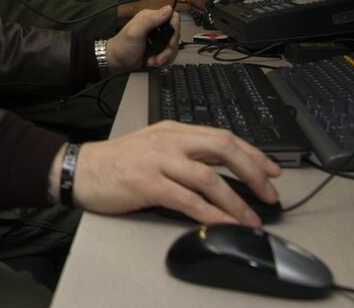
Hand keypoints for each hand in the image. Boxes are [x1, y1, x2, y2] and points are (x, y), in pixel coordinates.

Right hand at [49, 123, 280, 226]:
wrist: (81, 169)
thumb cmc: (117, 162)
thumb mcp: (154, 146)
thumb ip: (184, 153)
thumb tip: (221, 173)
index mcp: (174, 130)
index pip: (223, 136)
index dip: (252, 153)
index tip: (272, 170)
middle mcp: (169, 140)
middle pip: (223, 148)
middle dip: (253, 171)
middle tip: (269, 193)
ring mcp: (158, 160)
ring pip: (209, 177)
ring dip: (235, 200)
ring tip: (251, 218)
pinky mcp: (148, 183)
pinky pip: (188, 200)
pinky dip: (211, 213)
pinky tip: (224, 223)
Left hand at [107, 5, 180, 69]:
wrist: (117, 61)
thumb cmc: (122, 46)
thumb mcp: (135, 31)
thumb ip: (151, 19)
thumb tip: (168, 9)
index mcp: (151, 17)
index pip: (173, 18)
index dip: (175, 29)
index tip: (169, 40)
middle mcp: (156, 26)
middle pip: (176, 34)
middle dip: (169, 48)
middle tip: (160, 54)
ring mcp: (158, 38)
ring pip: (174, 46)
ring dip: (166, 56)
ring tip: (154, 59)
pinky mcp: (159, 48)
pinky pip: (170, 54)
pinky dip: (164, 60)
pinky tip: (154, 60)